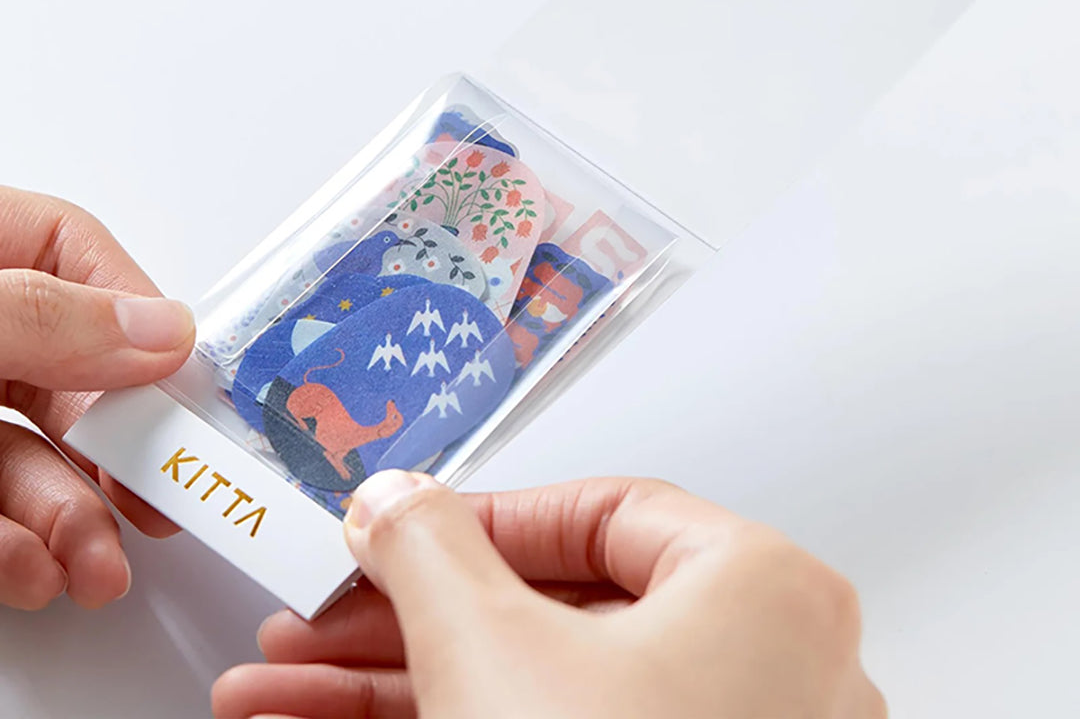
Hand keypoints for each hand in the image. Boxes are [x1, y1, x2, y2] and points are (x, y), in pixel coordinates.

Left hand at [0, 186, 194, 609]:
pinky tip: (31, 568)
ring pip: (35, 456)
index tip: (186, 394)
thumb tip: (161, 332)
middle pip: (79, 380)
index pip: (86, 264)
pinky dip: (13, 548)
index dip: (147, 328)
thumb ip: (42, 317)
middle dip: (120, 454)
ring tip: (95, 566)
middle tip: (167, 501)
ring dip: (74, 519)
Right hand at [214, 473, 885, 718]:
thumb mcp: (489, 651)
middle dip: (403, 623)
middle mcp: (760, 670)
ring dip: (396, 689)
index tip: (393, 538)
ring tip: (287, 693)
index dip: (475, 522)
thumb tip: (399, 502)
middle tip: (320, 625)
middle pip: (545, 614)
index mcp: (758, 591)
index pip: (596, 513)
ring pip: (530, 690)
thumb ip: (432, 550)